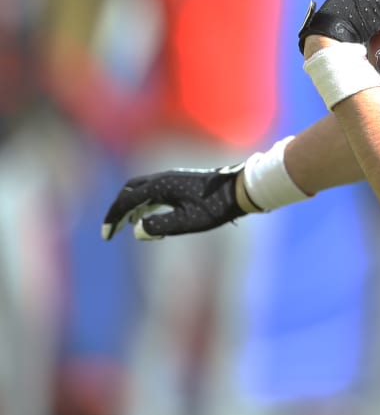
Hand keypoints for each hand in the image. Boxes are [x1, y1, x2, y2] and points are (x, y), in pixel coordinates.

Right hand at [101, 166, 244, 240]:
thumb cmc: (215, 207)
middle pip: (129, 190)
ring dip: (130, 205)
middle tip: (112, 229)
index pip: (127, 201)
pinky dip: (143, 202)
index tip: (106, 236)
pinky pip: (153, 190)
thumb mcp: (187, 222)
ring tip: (126, 225)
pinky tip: (147, 216)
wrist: (239, 189)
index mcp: (160, 186)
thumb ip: (160, 226)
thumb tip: (137, 230)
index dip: (113, 218)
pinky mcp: (180, 182)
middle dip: (117, 208)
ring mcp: (172, 178)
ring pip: (141, 188)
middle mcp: (163, 178)